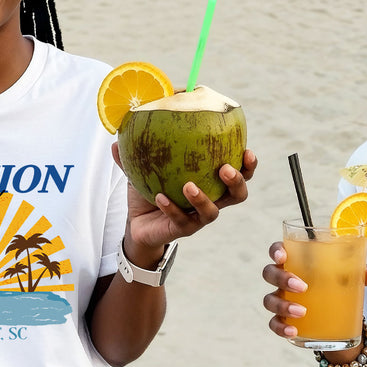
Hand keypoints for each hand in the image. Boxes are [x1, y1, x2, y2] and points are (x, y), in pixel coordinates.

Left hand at [112, 145, 256, 256]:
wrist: (137, 225)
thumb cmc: (150, 191)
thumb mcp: (145, 168)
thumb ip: (136, 152)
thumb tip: (118, 136)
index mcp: (210, 183)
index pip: (239, 173)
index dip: (248, 165)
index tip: (247, 150)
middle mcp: (210, 201)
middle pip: (237, 195)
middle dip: (237, 182)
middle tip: (226, 169)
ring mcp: (197, 218)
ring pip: (211, 212)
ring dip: (202, 198)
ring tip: (189, 185)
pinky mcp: (181, 230)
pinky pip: (180, 220)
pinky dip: (171, 208)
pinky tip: (161, 197)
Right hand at [262, 240, 366, 340]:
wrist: (339, 317)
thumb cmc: (339, 286)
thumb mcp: (351, 277)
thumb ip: (360, 271)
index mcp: (296, 261)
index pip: (278, 250)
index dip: (275, 251)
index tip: (282, 256)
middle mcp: (284, 280)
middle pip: (270, 273)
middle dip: (282, 278)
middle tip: (302, 287)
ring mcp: (282, 300)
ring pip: (270, 300)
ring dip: (283, 305)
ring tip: (302, 312)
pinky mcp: (285, 320)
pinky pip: (275, 323)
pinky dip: (281, 327)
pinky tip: (294, 330)